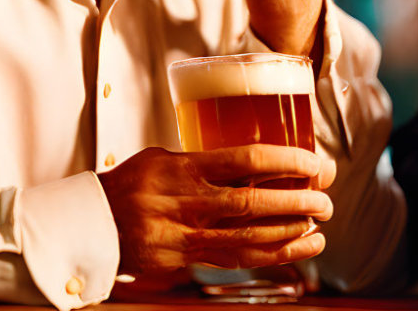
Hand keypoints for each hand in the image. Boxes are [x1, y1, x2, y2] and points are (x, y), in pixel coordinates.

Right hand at [97, 145, 332, 275]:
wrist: (91, 223)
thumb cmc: (129, 183)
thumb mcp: (162, 158)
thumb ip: (202, 159)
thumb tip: (252, 159)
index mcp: (184, 167)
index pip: (245, 158)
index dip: (286, 160)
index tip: (313, 161)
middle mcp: (187, 201)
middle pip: (254, 201)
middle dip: (297, 199)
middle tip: (326, 197)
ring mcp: (186, 234)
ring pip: (249, 237)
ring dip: (290, 232)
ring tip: (321, 226)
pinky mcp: (185, 259)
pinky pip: (236, 259)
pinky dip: (272, 255)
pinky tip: (298, 247)